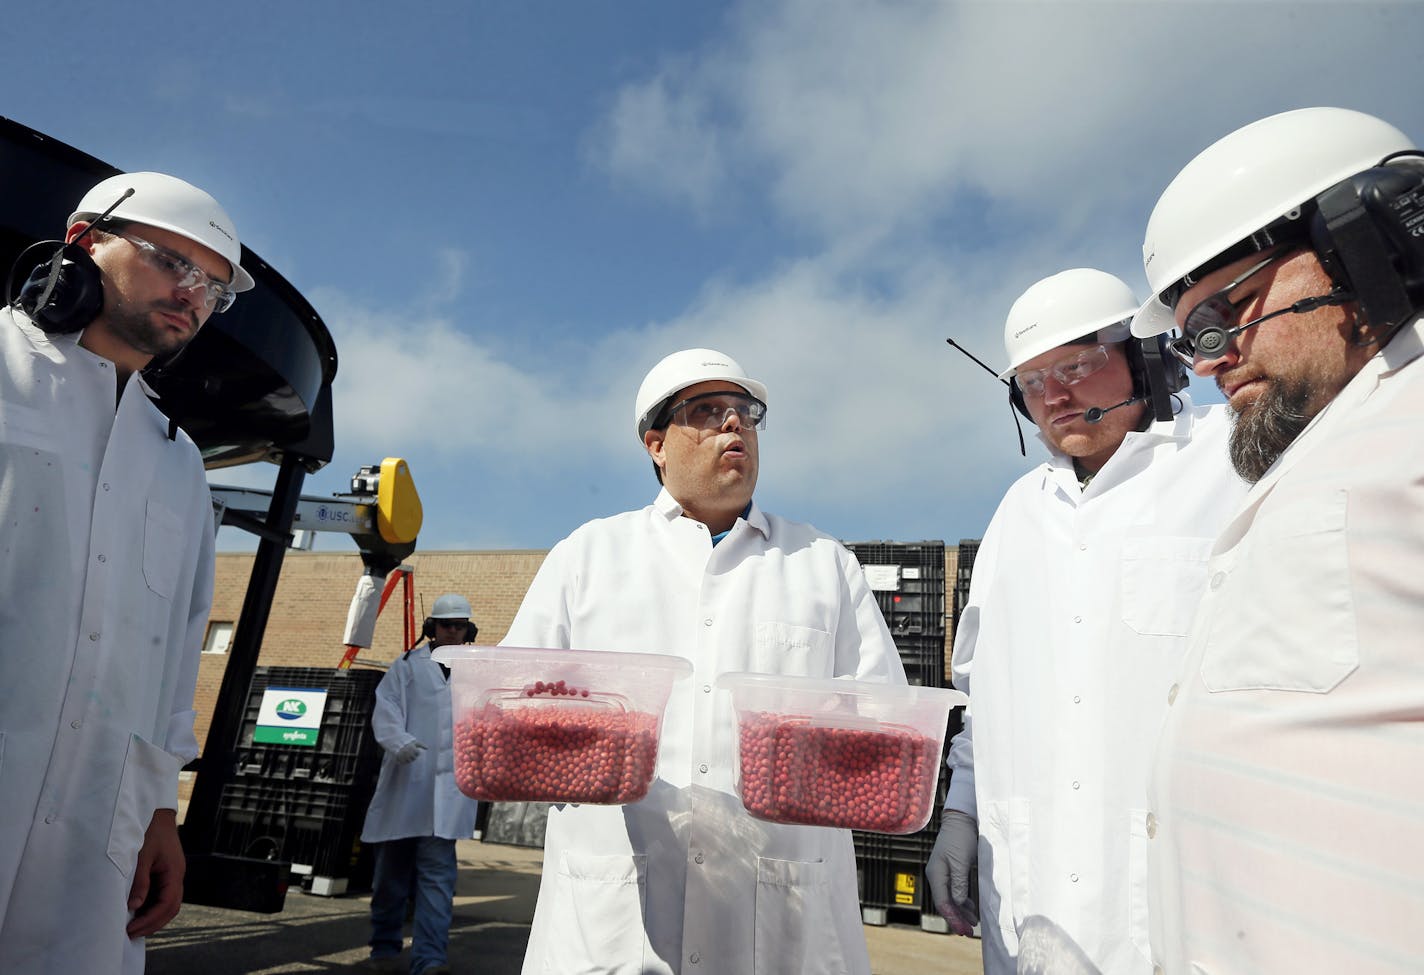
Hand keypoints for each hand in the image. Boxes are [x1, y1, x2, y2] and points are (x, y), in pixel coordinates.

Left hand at [126, 808, 184, 938]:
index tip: (130, 929)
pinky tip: (137, 911)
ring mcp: (172, 873)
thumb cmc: (149, 830)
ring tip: (132, 927)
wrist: (156, 812)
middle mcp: (177, 875)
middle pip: (171, 908)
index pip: (167, 904)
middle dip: (152, 923)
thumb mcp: (141, 855)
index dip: (150, 919)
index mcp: (174, 871)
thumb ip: (140, 881)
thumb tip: (134, 906)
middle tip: (131, 934)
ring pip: (168, 903)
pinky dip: (151, 907)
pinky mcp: (166, 872)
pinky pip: (162, 895)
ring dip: (153, 917)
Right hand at [394, 740, 426, 764]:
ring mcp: (403, 756)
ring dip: (409, 759)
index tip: (414, 749)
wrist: (397, 742)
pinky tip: (404, 758)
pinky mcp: (398, 758)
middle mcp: (408, 753)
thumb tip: (428, 748)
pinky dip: (404, 762)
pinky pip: (403, 763)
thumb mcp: (415, 742)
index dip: (417, 752)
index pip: (418, 754)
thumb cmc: (408, 742)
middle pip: (414, 759)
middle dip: (413, 756)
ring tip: (407, 755)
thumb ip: (422, 745)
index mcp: (412, 748)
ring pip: (409, 761)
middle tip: (411, 753)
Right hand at [925, 809, 979, 935]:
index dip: (953, 918)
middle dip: (956, 919)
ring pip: (951, 899)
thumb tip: (959, 904)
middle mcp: (937, 876)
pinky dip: (963, 903)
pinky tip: (971, 909)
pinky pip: (956, 892)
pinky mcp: (952, 871)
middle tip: (968, 933)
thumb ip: (959, 884)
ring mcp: (944, 874)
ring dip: (961, 912)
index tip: (964, 930)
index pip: (942, 902)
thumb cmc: (960, 838)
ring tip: (972, 924)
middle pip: (945, 903)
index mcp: (936, 874)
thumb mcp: (960, 862)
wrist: (962, 820)